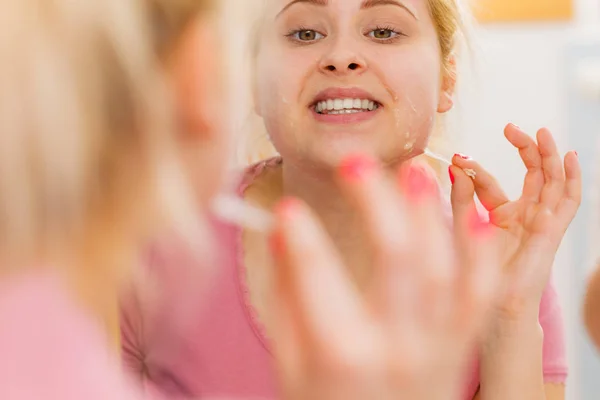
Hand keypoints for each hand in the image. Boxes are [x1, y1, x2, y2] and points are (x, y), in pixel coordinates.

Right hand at [268, 156, 502, 399]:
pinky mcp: (457, 348)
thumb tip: (280, 234)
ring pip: (444, 267)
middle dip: (375, 201)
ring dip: (431, 214)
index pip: (314, 274)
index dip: (299, 235)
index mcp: (339, 352)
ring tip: (417, 170)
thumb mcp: (290, 363)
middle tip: (355, 162)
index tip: (286, 208)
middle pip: (395, 256)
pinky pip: (480, 296)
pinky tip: (476, 217)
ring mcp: (435, 347)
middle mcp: (395, 346)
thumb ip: (287, 297)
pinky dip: (482, 255)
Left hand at [450, 124, 580, 321]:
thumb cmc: (477, 274)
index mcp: (500, 215)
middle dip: (524, 147)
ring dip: (549, 155)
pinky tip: (570, 157)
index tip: (456, 157)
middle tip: (510, 127)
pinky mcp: (552, 232)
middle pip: (531, 173)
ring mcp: (540, 222)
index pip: (491, 183)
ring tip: (541, 132)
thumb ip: (460, 199)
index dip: (475, 169)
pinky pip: (569, 202)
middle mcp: (523, 215)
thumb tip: (453, 165)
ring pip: (552, 181)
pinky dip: (573, 179)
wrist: (494, 309)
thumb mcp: (464, 227)